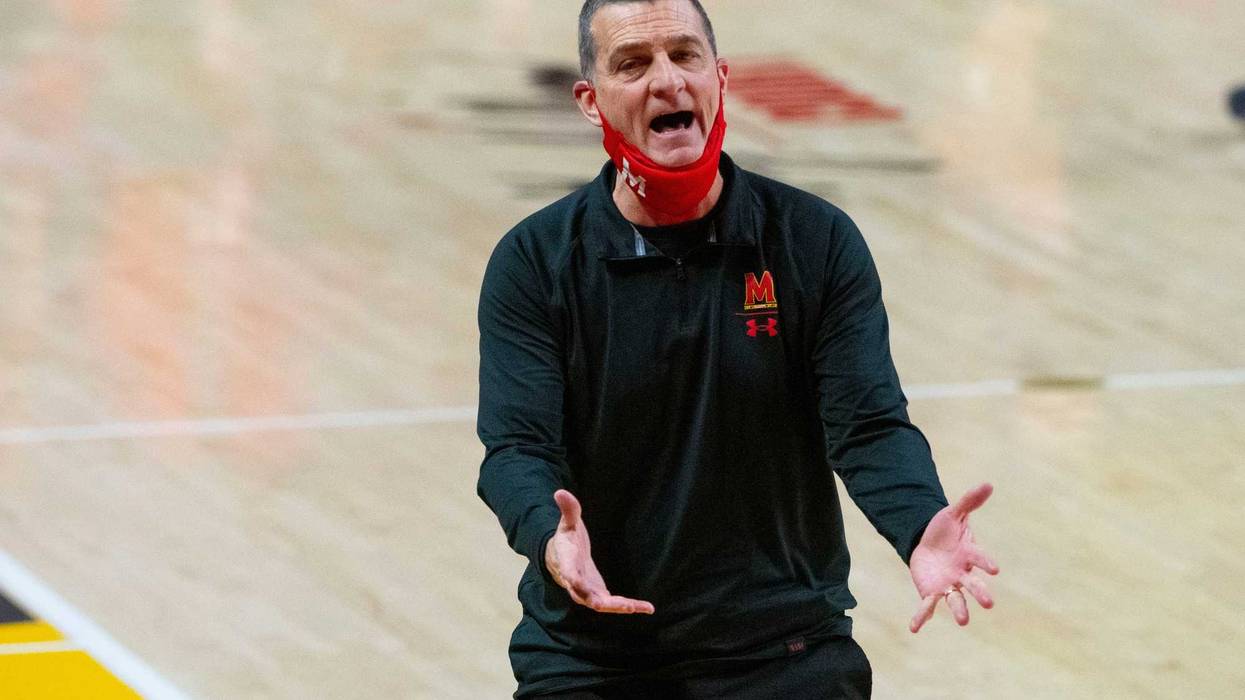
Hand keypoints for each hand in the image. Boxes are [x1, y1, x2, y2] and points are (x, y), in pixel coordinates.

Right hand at [544, 489, 655, 614]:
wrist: (561, 558)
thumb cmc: (566, 539)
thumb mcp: (567, 523)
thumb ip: (568, 510)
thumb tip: (560, 491)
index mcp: (567, 563)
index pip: (568, 572)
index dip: (572, 579)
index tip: (576, 582)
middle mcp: (575, 582)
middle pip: (584, 595)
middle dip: (598, 601)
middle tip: (612, 605)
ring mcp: (586, 591)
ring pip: (600, 604)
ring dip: (618, 607)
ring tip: (637, 607)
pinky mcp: (598, 594)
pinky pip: (613, 604)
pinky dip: (629, 606)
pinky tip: (647, 608)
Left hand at [908, 482, 999, 632]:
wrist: (926, 544)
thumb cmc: (944, 530)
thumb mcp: (953, 513)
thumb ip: (970, 501)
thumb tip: (988, 483)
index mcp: (969, 554)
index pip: (980, 558)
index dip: (986, 562)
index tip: (995, 569)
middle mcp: (962, 573)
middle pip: (973, 584)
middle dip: (980, 593)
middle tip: (989, 603)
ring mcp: (948, 585)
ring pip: (956, 599)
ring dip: (960, 609)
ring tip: (963, 621)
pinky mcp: (931, 592)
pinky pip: (928, 606)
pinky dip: (922, 617)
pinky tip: (914, 628)